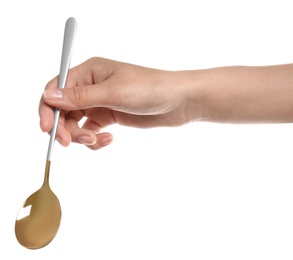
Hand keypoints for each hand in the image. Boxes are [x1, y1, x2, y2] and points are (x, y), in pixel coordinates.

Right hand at [39, 57, 194, 149]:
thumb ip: (80, 97)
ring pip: (76, 124)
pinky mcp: (109, 117)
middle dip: (64, 128)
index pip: (56, 89)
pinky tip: (109, 139)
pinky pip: (92, 131)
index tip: (47, 129)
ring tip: (96, 140)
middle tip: (70, 143)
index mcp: (89, 72)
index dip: (48, 109)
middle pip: (64, 110)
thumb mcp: (113, 92)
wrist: (178, 102)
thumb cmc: (150, 88)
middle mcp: (91, 86)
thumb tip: (48, 97)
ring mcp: (100, 103)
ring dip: (81, 136)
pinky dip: (95, 139)